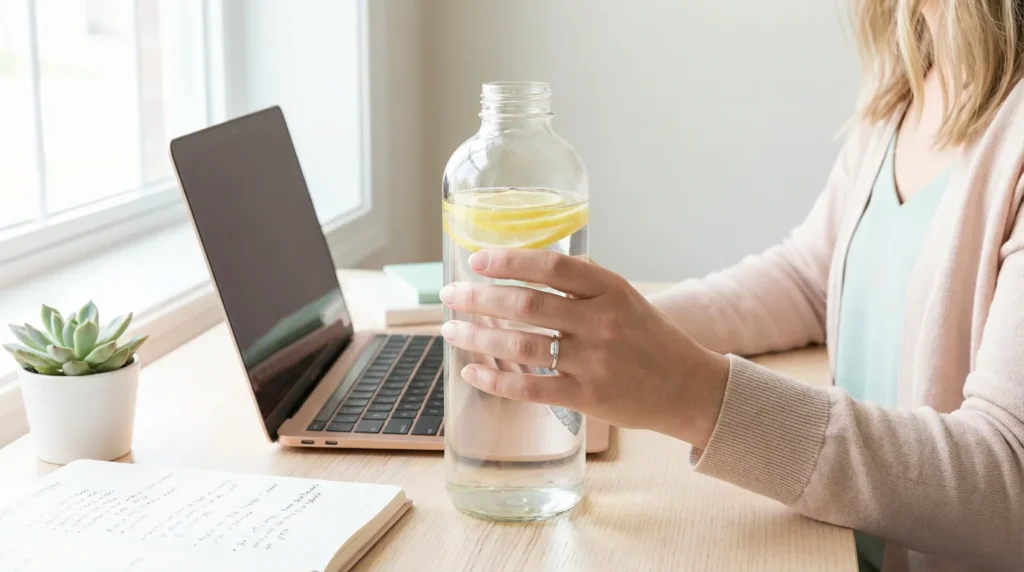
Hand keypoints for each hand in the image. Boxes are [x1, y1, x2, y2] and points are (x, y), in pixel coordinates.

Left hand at [438, 249, 730, 447]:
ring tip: (451, 329)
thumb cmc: (649, 338)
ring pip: (522, 345)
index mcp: (611, 290)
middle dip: (479, 299)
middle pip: (527, 306)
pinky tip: (472, 372)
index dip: (509, 262)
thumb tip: (531, 262)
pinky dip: (496, 380)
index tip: (477, 261)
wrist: (688, 387)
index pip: (552, 268)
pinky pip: (532, 387)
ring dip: (479, 336)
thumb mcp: (625, 297)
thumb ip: (584, 281)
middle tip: (450, 295)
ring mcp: (594, 362)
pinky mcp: (587, 397)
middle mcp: (601, 323)